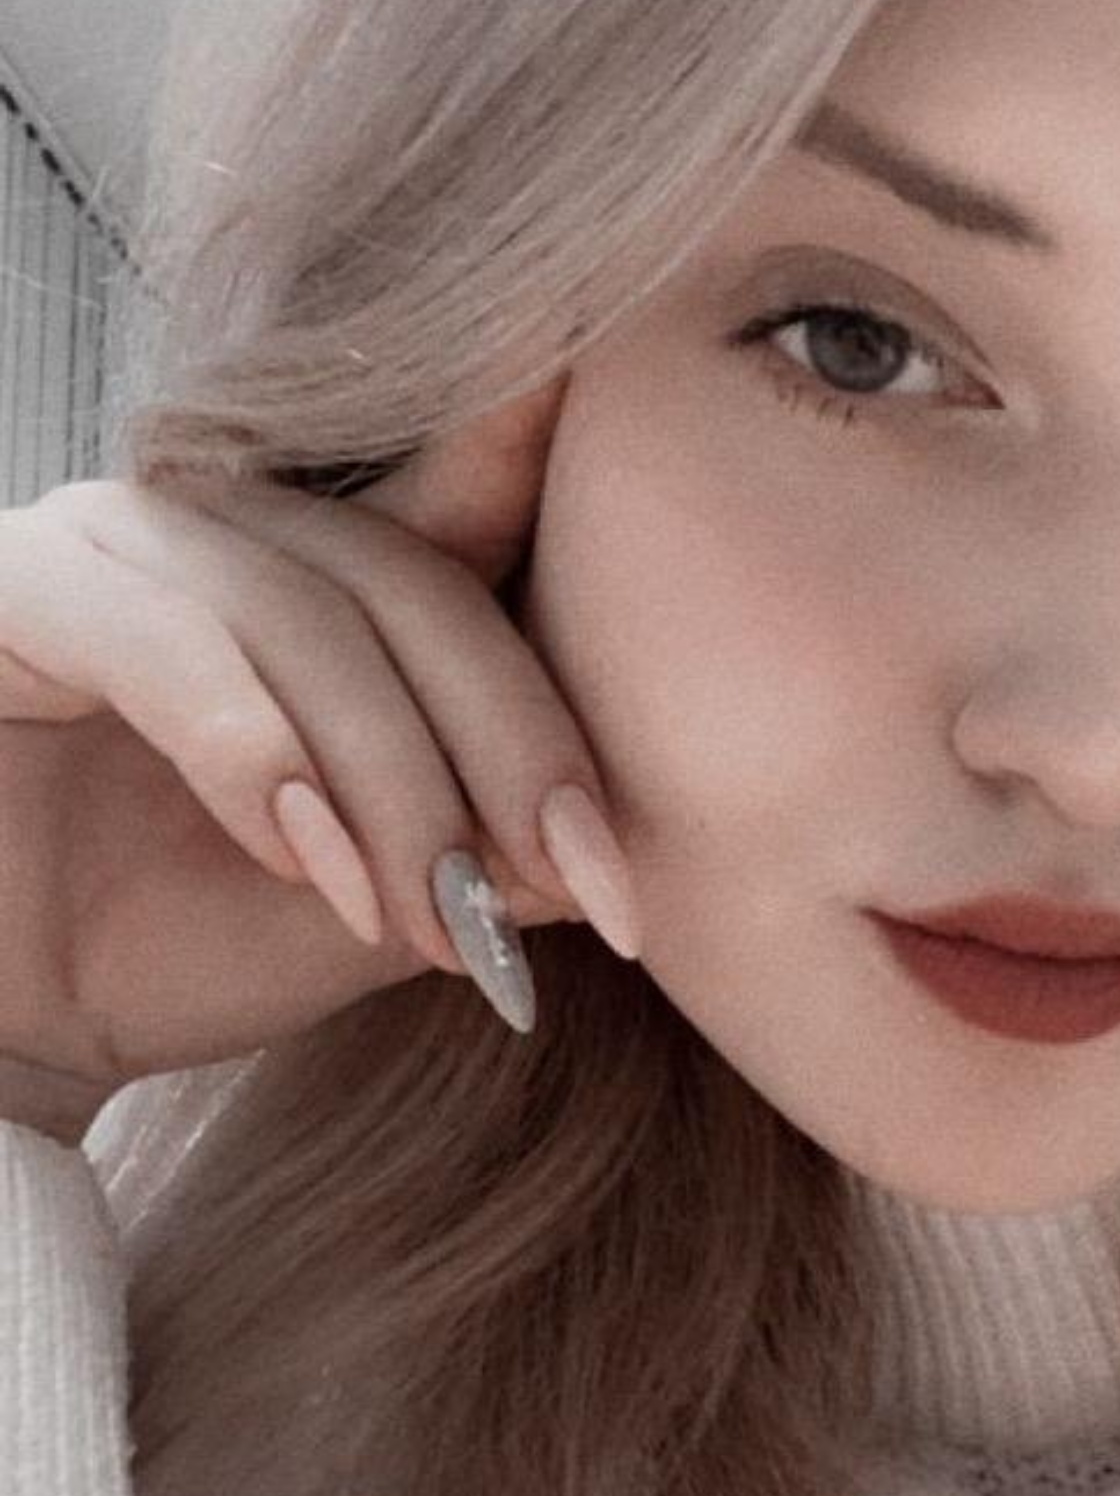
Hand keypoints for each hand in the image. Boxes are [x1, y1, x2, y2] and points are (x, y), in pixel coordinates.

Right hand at [0, 372, 638, 1141]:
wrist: (0, 1029)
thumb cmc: (181, 947)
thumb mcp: (383, 900)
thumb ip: (497, 847)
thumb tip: (614, 839)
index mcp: (326, 579)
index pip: (467, 505)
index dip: (555, 467)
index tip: (676, 467)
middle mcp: (222, 530)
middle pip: (420, 586)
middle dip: (517, 746)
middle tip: (587, 882)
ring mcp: (109, 542)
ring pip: (309, 620)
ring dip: (393, 784)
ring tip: (432, 920)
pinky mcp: (8, 588)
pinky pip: (163, 640)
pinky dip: (256, 756)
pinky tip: (301, 860)